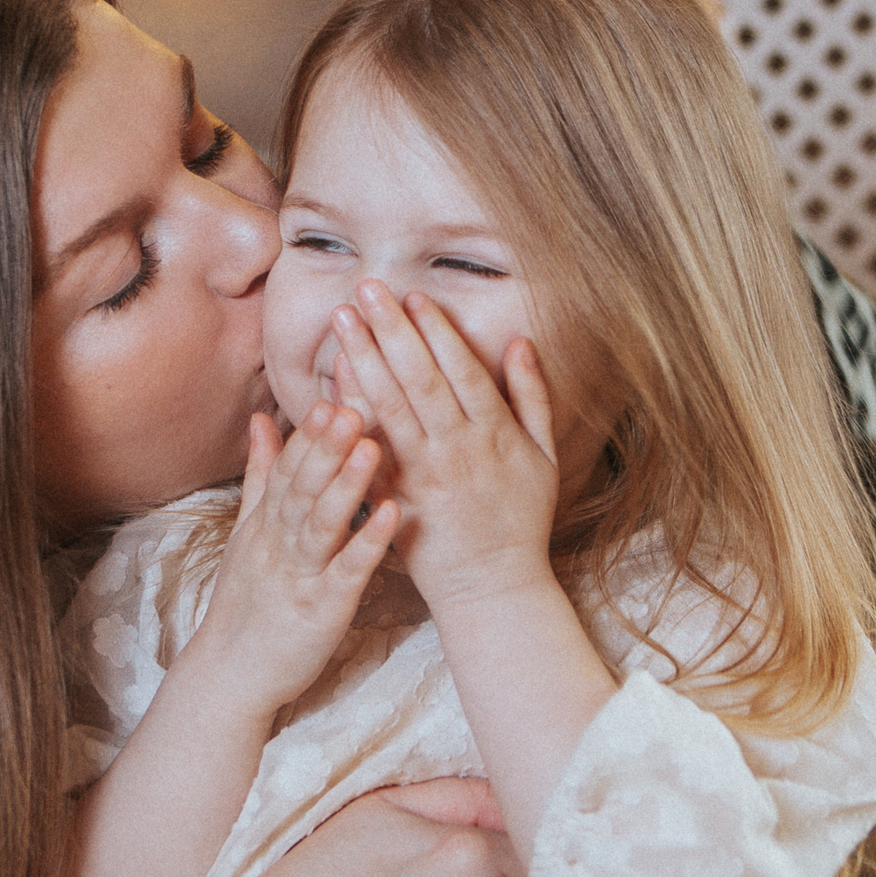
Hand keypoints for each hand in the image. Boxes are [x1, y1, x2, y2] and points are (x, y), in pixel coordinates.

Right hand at [188, 405, 399, 716]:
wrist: (232, 674)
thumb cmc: (249, 603)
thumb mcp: (249, 533)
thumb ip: (261, 476)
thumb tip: (261, 420)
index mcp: (267, 523)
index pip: (288, 466)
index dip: (310, 431)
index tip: (334, 390)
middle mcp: (279, 542)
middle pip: (301, 485)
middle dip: (326, 444)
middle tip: (351, 401)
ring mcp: (298, 576)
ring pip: (320, 523)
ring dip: (345, 484)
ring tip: (370, 445)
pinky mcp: (320, 610)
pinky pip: (345, 573)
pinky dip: (366, 543)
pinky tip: (390, 515)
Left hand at [329, 281, 559, 613]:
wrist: (493, 587)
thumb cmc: (520, 519)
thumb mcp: (544, 457)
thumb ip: (533, 397)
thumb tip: (521, 342)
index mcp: (496, 435)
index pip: (462, 371)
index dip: (437, 332)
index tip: (412, 296)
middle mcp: (458, 451)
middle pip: (421, 380)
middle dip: (392, 331)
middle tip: (365, 289)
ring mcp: (425, 476)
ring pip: (391, 409)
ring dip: (364, 360)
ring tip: (342, 320)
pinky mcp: (397, 501)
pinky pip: (370, 451)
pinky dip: (351, 416)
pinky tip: (332, 383)